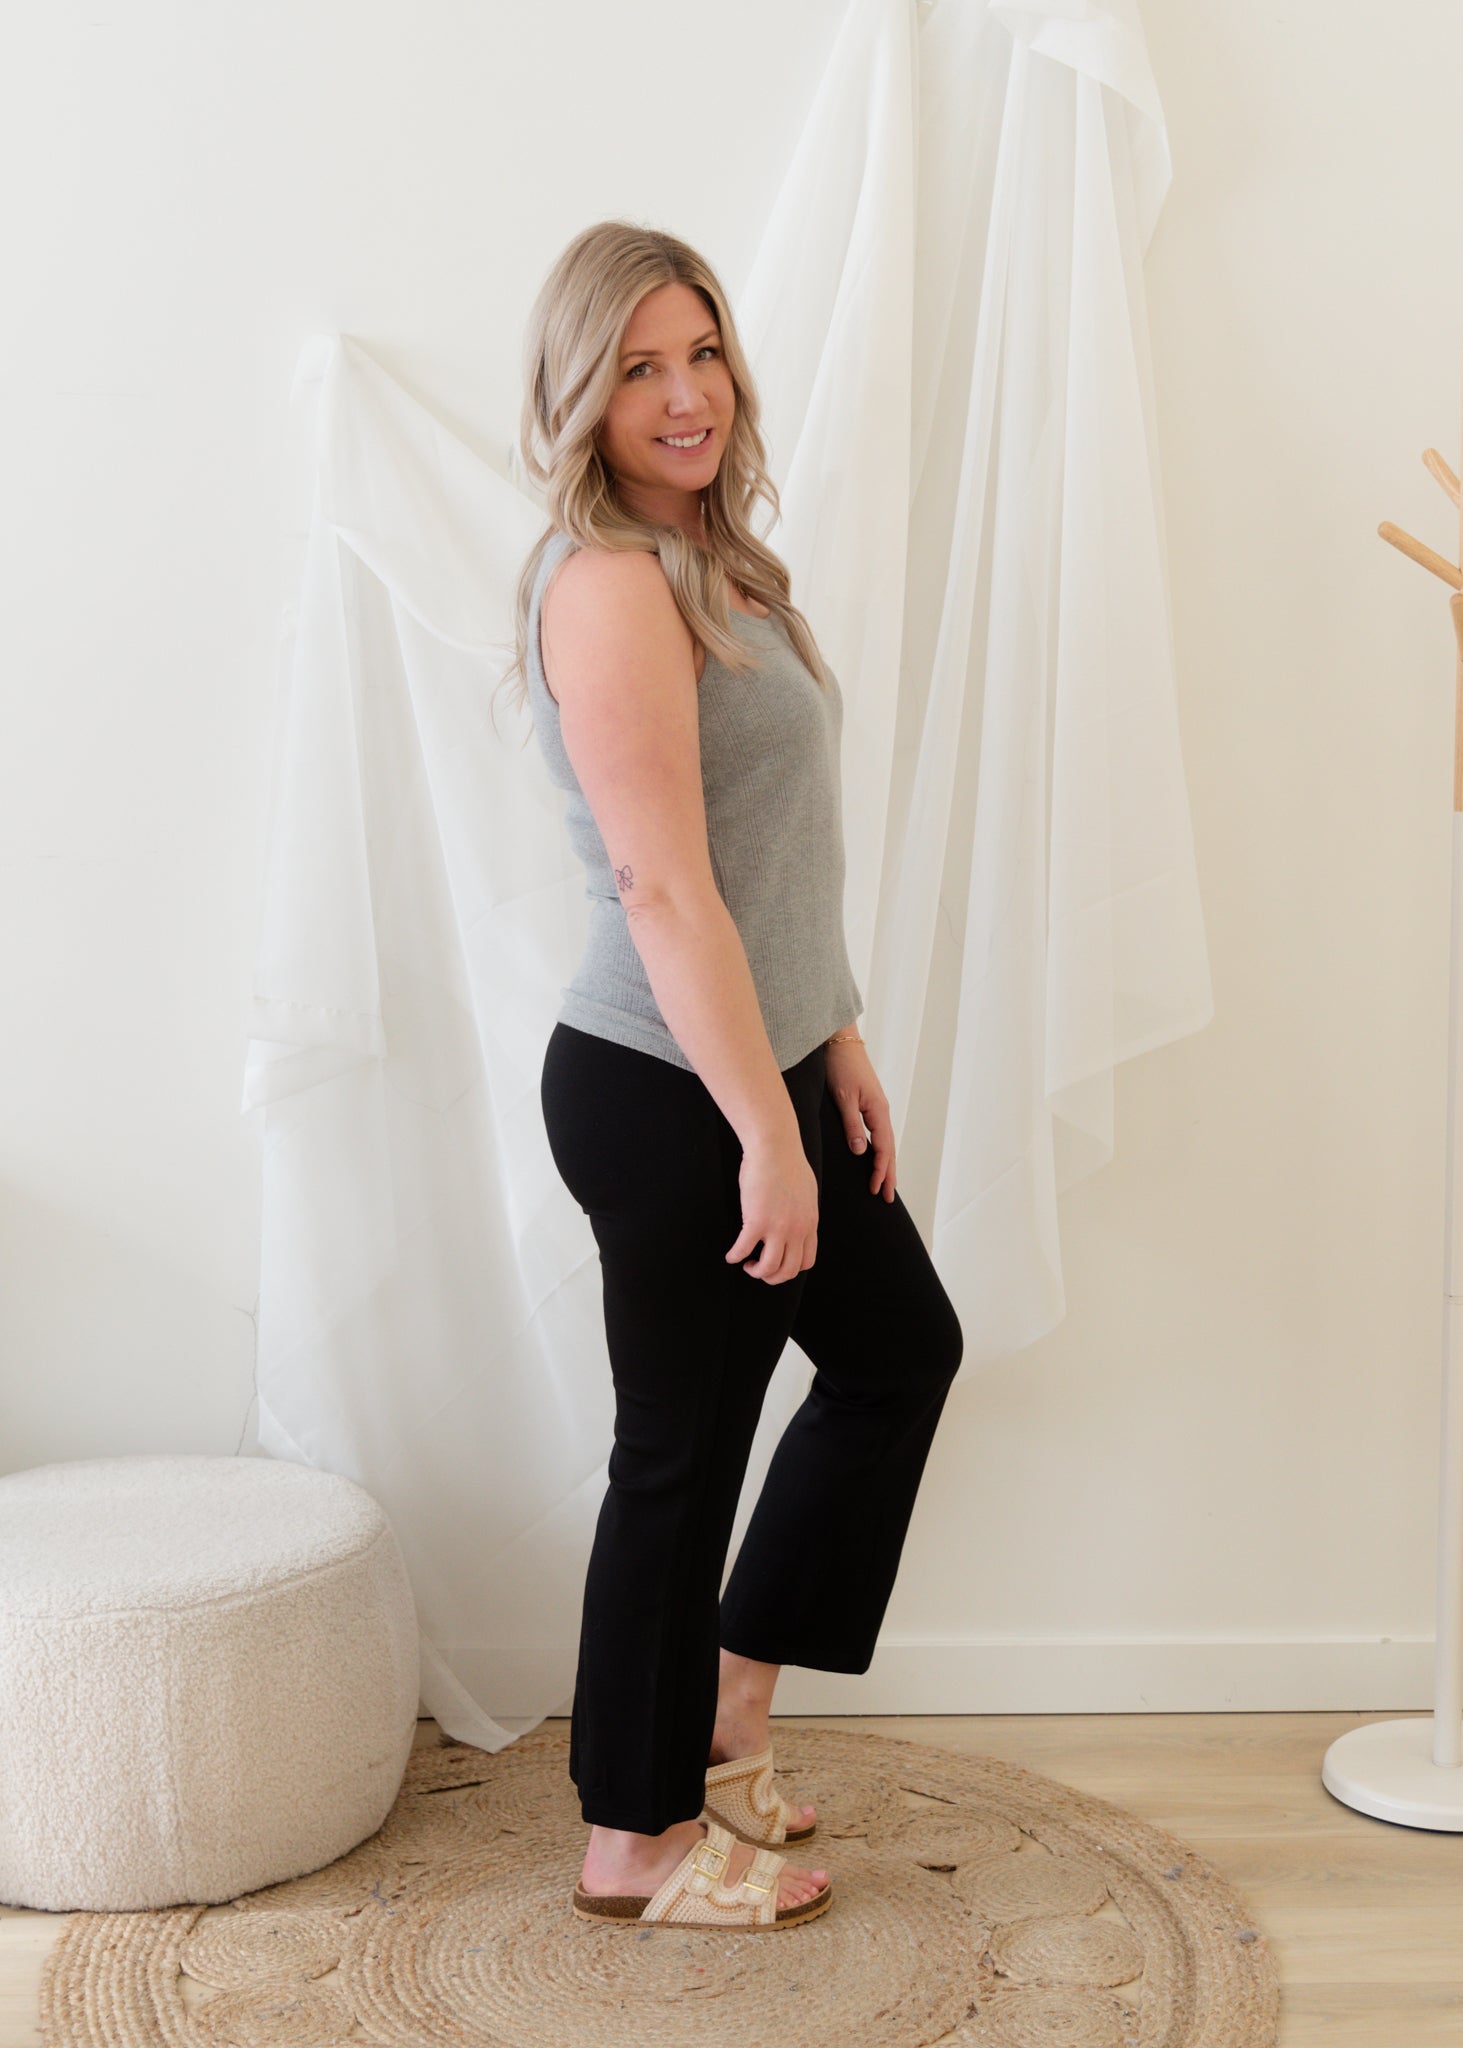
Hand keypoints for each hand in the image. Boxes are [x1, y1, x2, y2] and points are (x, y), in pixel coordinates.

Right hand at [725, 1131, 818, 1284]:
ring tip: (746, 1264)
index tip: (777, 1263)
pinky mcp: (756, 1220)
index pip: (806, 1261)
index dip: (790, 1269)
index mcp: (809, 1223)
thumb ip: (803, 1212)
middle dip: (772, 1277)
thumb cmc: (788, 1162)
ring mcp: (777, 1227)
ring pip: (769, 1267)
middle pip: (788, 1271)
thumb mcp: (807, 1192)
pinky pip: (743, 1249)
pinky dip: (735, 1256)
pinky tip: (731, 1255)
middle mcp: (797, 1230)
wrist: (775, 1146)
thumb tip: (797, 1220)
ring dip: (755, 1271)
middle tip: (759, 1270)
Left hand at [827, 1038, 896, 1200]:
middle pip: (889, 1149)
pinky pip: (877, 1134)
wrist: (839, 1042)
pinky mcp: (868, 1104)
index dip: (880, 1171)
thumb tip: (861, 1152)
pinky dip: (878, 1150)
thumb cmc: (840, 1066)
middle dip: (888, 1174)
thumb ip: (852, 1125)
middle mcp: (881, 1111)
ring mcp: (876, 1108)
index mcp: (878, 1111)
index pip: (883, 1149)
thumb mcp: (843, 1097)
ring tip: (883, 1185)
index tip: (875, 1190)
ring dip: (884, 1165)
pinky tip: (873, 1158)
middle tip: (887, 1198)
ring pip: (884, 1143)